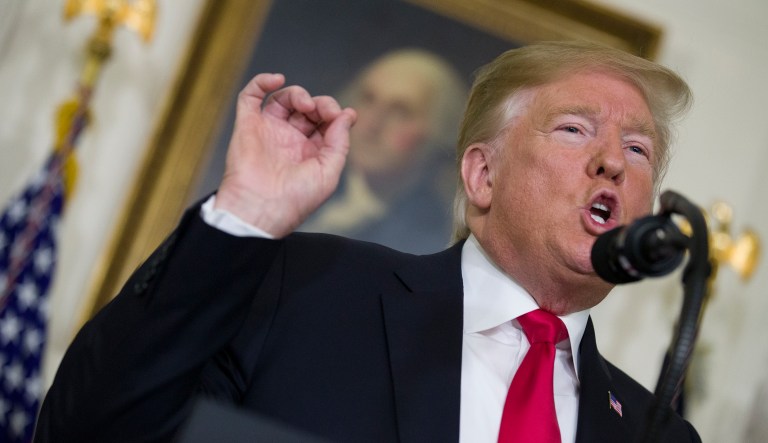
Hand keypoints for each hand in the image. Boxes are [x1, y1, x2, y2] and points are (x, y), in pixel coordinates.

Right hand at [215, 73, 356, 237]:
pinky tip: (277, 79)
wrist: (261, 208)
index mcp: (310, 153)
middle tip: (323, 111)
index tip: (341, 115)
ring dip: (297, 94)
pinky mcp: (247, 125)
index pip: (325, 123)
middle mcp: (289, 140)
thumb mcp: (329, 171)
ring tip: (304, 104)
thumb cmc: (296, 198)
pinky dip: (262, 82)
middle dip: (319, 104)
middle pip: (307, 109)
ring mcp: (268, 131)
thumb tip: (348, 114)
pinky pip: (251, 96)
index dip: (334, 113)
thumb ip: (339, 142)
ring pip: (283, 99)